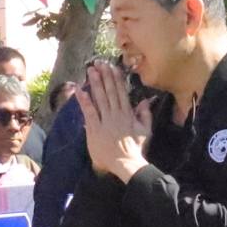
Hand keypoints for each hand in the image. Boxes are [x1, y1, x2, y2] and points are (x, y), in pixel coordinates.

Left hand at [76, 61, 152, 184]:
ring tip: (91, 70)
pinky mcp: (95, 129)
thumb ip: (145, 115)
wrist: (126, 163)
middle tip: (99, 62)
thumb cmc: (136, 149)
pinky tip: (80, 90)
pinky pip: (89, 112)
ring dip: (95, 83)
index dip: (116, 78)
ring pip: (99, 98)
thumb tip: (145, 101)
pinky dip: (84, 101)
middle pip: (109, 91)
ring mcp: (105, 121)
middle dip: (104, 76)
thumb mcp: (146, 131)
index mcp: (128, 114)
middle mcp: (116, 114)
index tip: (112, 67)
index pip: (121, 92)